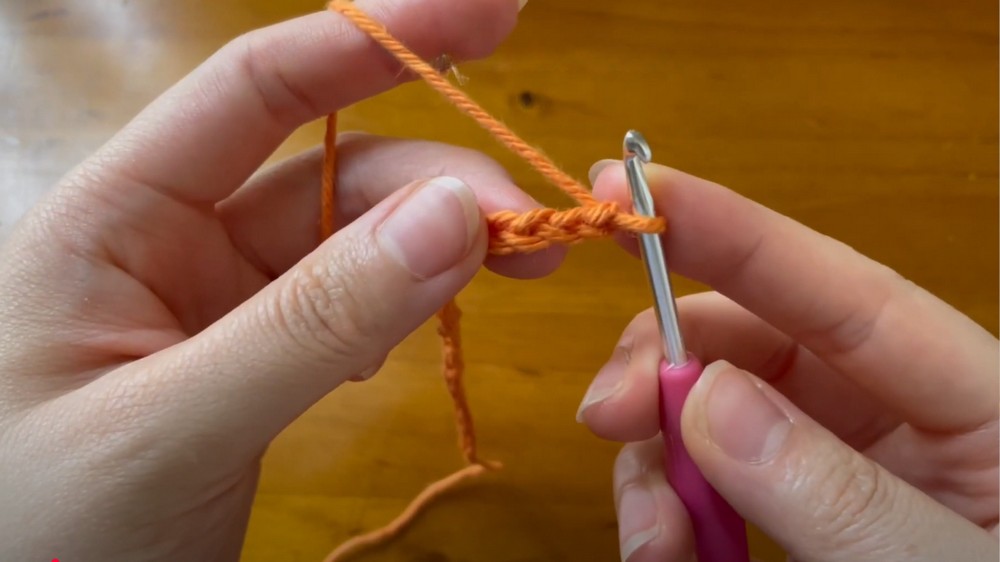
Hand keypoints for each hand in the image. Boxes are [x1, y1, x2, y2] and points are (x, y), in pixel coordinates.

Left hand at [0, 1, 551, 559]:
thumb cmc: (36, 531)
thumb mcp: (171, 425)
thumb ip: (312, 322)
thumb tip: (457, 214)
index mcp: (117, 216)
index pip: (259, 88)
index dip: (378, 35)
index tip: (492, 11)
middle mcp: (170, 241)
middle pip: (331, 171)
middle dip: (441, 183)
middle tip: (538, 231)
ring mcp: (216, 305)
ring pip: (350, 242)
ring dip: (438, 245)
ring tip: (520, 268)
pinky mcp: (251, 363)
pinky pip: (346, 309)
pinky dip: (402, 306)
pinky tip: (428, 327)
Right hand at [580, 162, 998, 560]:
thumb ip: (836, 491)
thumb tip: (703, 396)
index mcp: (969, 397)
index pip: (834, 287)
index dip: (727, 228)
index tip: (622, 189)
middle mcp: (894, 411)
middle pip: (749, 342)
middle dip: (662, 370)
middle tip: (602, 421)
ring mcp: (837, 460)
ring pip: (708, 415)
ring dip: (657, 469)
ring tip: (655, 550)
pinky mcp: (796, 507)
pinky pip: (709, 483)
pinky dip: (671, 518)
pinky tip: (671, 556)